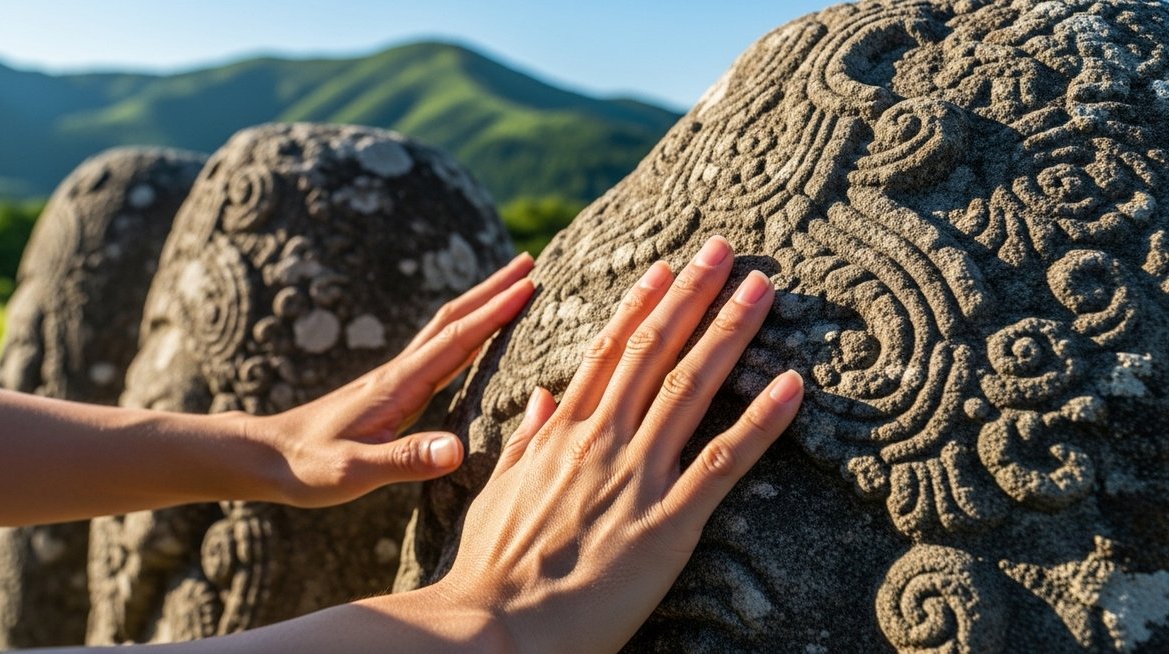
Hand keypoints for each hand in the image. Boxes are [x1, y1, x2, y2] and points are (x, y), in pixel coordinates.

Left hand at [256, 252, 535, 507]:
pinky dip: (465, 332)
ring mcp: (395, 377)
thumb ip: (408, 460)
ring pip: (446, 329)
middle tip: (531, 263)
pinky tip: (474, 336)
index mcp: (399, 385)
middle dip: (493, 290)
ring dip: (482, 305)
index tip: (531, 286)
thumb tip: (459, 449)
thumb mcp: (355, 472)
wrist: (264, 456)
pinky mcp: (391, 389)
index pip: (457, 339)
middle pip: (454, 318)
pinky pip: (438, 350)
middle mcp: (400, 372)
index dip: (496, 312)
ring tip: (513, 287)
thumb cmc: (307, 467)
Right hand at [432, 236, 803, 652]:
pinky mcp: (668, 523)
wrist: (494, 627)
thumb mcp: (497, 491)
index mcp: (561, 432)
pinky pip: (724, 462)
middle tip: (726, 249)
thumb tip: (542, 395)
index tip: (666, 267)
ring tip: (763, 287)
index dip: (642, 304)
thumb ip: (524, 438)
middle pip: (655, 351)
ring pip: (691, 388)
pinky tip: (792, 384)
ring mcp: (635, 476)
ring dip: (730, 331)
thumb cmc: (492, 566)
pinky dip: (761, 419)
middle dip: (693, 293)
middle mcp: (601, 440)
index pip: (608, 351)